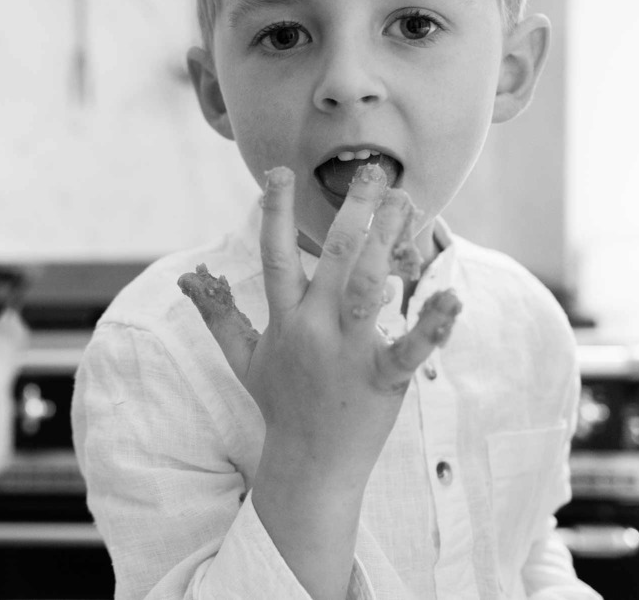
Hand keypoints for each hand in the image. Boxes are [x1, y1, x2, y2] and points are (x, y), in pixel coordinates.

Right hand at [183, 164, 459, 483]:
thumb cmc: (279, 404)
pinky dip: (432, 325)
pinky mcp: (383, 378)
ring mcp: (348, 353)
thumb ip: (217, 314)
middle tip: (374, 172)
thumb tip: (187, 279)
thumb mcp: (242, 358)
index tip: (279, 173)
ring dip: (389, 242)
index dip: (274, 213)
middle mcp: (314, 329)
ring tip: (408, 203)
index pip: (274, 256)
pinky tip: (451, 296)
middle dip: (353, 212)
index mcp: (284, 320)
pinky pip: (410, 349)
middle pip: (333, 259)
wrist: (309, 465)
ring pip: (368, 287)